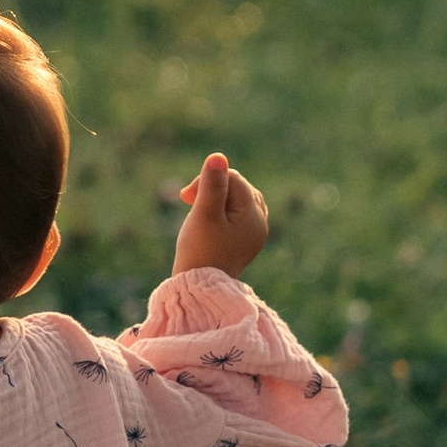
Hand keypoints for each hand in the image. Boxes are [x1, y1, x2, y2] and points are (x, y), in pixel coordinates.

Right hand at [173, 151, 269, 279]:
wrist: (199, 289)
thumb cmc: (199, 251)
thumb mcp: (204, 214)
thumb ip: (212, 184)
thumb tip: (218, 156)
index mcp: (254, 215)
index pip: (233, 178)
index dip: (208, 180)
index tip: (186, 197)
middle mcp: (260, 223)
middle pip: (237, 187)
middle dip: (212, 189)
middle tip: (187, 201)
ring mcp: (254, 233)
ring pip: (237, 199)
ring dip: (215, 199)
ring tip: (198, 212)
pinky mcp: (244, 241)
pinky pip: (236, 214)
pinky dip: (220, 212)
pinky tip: (207, 221)